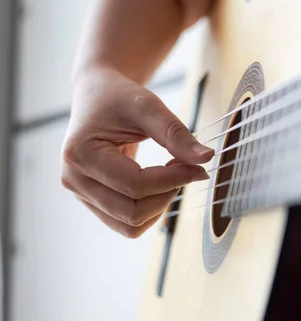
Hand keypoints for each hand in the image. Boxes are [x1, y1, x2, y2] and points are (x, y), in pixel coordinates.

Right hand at [61, 67, 213, 237]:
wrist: (98, 95)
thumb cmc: (119, 97)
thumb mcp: (148, 106)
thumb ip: (176, 134)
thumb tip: (206, 158)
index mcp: (81, 154)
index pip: (135, 185)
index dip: (173, 179)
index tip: (198, 167)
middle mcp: (74, 179)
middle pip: (131, 212)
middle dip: (167, 194)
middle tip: (186, 170)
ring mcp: (80, 194)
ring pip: (129, 225)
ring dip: (160, 206)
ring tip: (171, 176)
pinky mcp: (93, 201)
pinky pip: (126, 223)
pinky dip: (150, 211)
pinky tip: (159, 185)